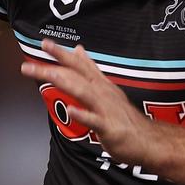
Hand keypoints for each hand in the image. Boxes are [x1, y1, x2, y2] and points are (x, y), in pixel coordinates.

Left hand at [21, 38, 152, 164]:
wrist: (148, 140)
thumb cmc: (125, 118)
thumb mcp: (106, 89)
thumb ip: (91, 70)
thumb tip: (79, 51)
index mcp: (100, 85)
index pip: (79, 65)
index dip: (62, 54)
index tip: (45, 43)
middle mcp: (102, 93)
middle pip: (76, 75)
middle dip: (55, 65)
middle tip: (36, 57)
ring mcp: (106, 109)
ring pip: (83, 92)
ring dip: (64, 82)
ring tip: (49, 74)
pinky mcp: (109, 127)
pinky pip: (95, 120)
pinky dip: (83, 114)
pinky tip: (71, 110)